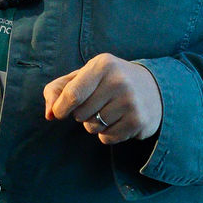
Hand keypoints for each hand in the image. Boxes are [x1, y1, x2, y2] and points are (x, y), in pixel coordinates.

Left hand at [43, 54, 162, 143]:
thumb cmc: (108, 81)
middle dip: (81, 114)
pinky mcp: (138, 121)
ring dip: (94, 124)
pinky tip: (119, 120)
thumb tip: (49, 115)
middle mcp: (119, 81)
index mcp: (103, 64)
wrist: (154, 88)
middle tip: (97, 104)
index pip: (72, 94)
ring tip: (109, 111)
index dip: (61, 108)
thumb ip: (58, 89)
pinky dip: (107, 134)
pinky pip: (106, 138)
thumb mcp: (84, 76)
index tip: (60, 112)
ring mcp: (130, 102)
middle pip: (80, 114)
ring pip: (92, 128)